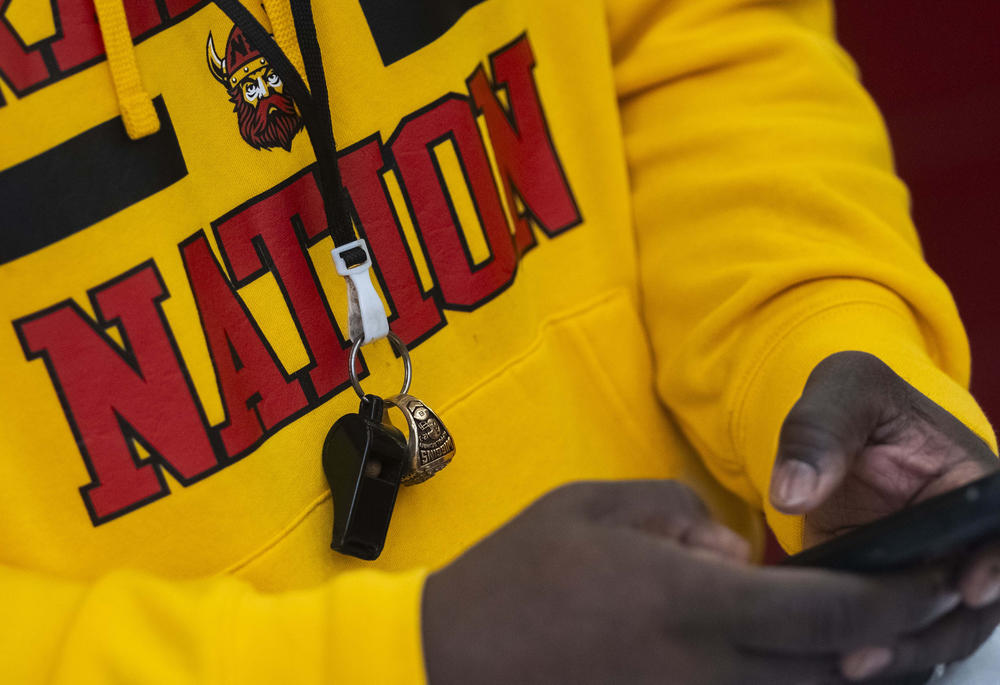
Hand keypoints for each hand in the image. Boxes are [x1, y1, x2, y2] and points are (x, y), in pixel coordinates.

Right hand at [423, 480, 970, 683]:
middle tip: (918, 609)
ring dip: (844, 673)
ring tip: (864, 639)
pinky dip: (787, 684)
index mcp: (689, 600)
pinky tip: (792, 660)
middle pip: (829, 671)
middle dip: (889, 645)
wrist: (459, 652)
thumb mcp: (594, 504)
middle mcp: (704, 668)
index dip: (887, 601)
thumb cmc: (522, 567)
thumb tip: (732, 549)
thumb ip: (680, 511)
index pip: (821, 611)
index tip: (924, 582)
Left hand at [770, 351, 999, 678]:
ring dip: (903, 650)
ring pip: (938, 627)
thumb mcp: (842, 390)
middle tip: (874, 646)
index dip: (999, 563)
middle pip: (977, 600)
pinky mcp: (888, 592)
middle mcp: (963, 536)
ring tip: (849, 663)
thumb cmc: (854, 401)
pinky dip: (875, 650)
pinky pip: (895, 631)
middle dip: (934, 629)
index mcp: (972, 482)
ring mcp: (928, 570)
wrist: (835, 430)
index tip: (965, 587)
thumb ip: (820, 431)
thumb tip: (793, 492)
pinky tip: (835, 662)